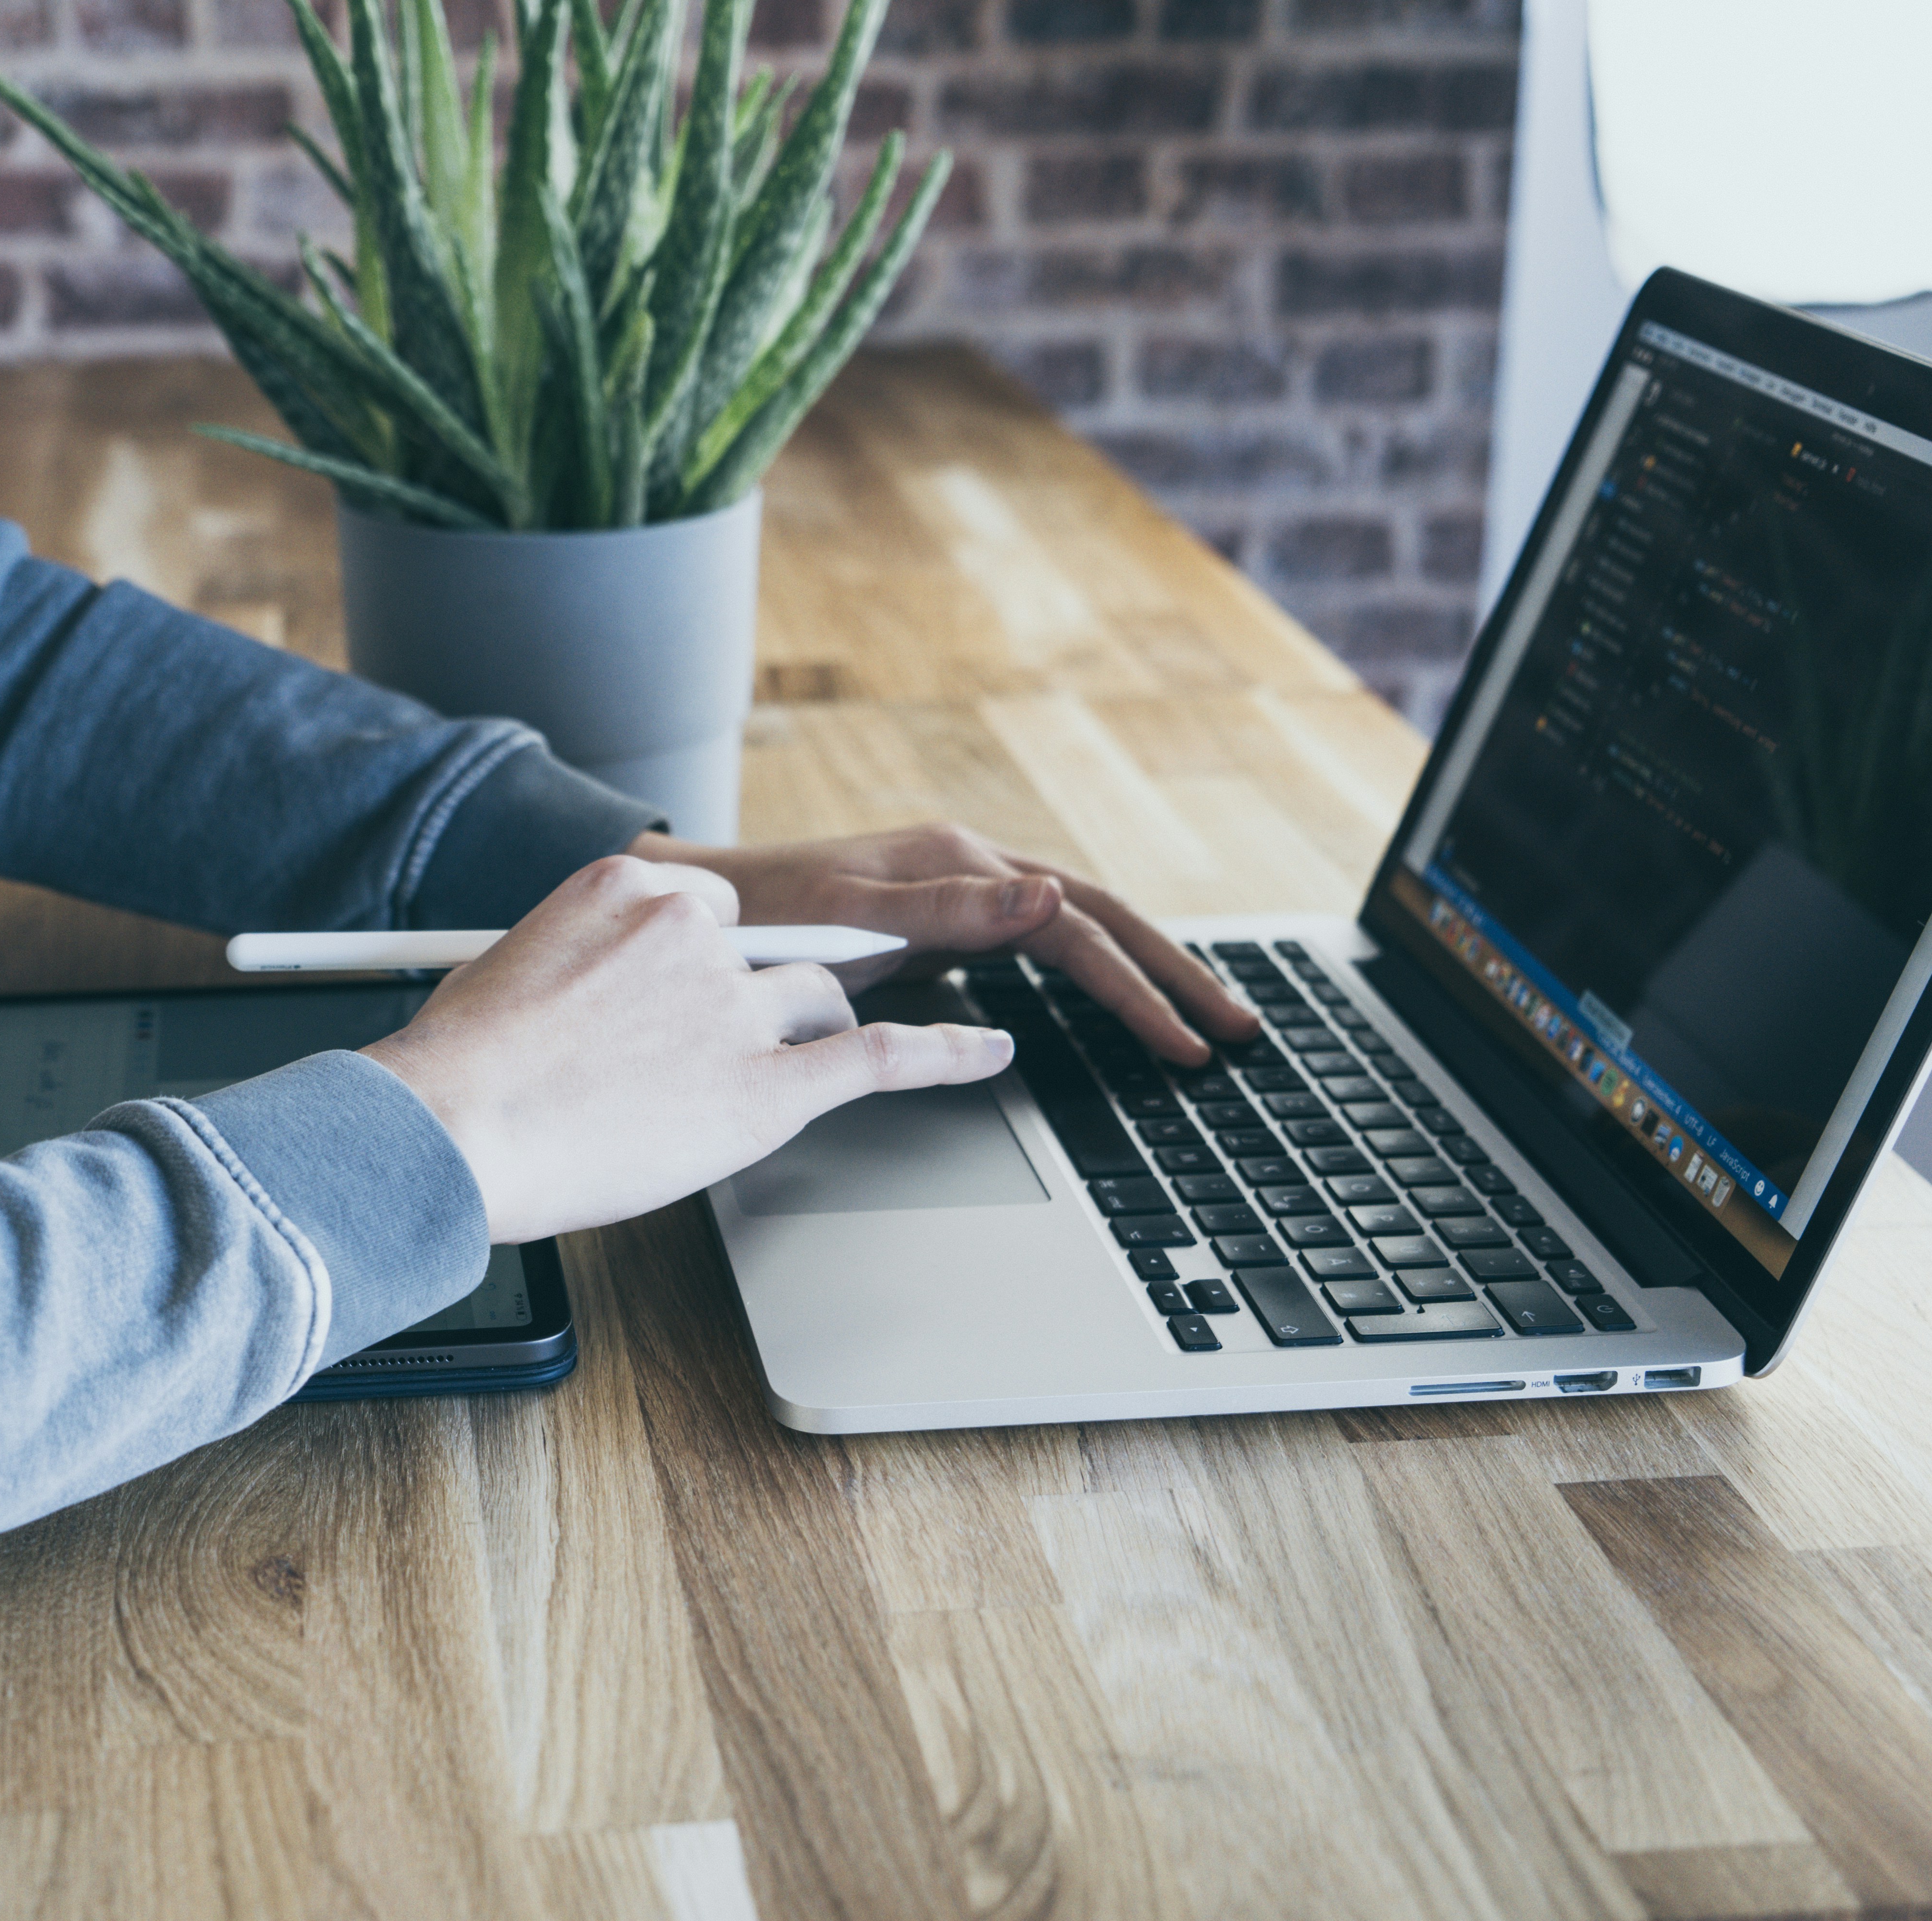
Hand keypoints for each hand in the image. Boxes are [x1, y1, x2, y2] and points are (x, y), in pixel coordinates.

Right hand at [360, 854, 1014, 1243]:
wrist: (451, 1128)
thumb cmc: (461, 1070)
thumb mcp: (515, 968)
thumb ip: (583, 964)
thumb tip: (598, 997)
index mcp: (629, 888)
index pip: (711, 911)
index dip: (702, 964)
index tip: (678, 999)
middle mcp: (696, 934)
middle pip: (770, 955)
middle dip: (753, 999)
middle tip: (710, 1045)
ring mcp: (736, 1009)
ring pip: (811, 1002)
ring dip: (800, 1034)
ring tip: (755, 1074)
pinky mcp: (765, 1087)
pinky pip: (880, 1054)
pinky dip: (946, 1050)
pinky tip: (988, 1048)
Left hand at [629, 822, 1258, 1065]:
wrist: (688, 905)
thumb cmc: (755, 911)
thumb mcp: (848, 908)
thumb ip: (948, 904)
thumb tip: (1050, 897)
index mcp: (963, 864)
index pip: (1083, 930)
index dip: (1143, 989)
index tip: (1191, 1045)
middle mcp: (972, 869)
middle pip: (1101, 921)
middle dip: (1176, 976)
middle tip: (1242, 1032)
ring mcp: (959, 896)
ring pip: (1075, 934)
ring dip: (1142, 976)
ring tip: (1201, 1024)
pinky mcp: (939, 925)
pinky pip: (1035, 952)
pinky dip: (1086, 978)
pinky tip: (1111, 1012)